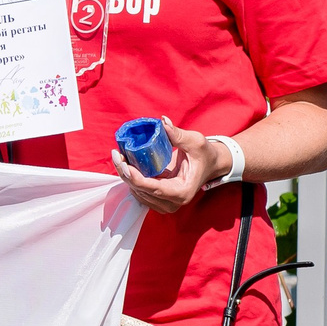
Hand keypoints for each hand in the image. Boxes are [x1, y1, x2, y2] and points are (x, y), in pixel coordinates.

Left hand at [108, 119, 231, 215]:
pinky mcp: (158, 199)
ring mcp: (164, 203)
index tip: (124, 164)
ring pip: (137, 192)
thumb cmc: (204, 154)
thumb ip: (178, 134)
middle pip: (141, 191)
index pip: (154, 189)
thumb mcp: (196, 142)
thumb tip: (162, 122)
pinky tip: (125, 163)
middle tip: (117, 154)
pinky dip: (130, 178)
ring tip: (119, 156)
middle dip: (126, 173)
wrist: (209, 165)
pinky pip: (139, 190)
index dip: (136, 178)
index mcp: (182, 192)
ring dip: (125, 175)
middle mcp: (172, 203)